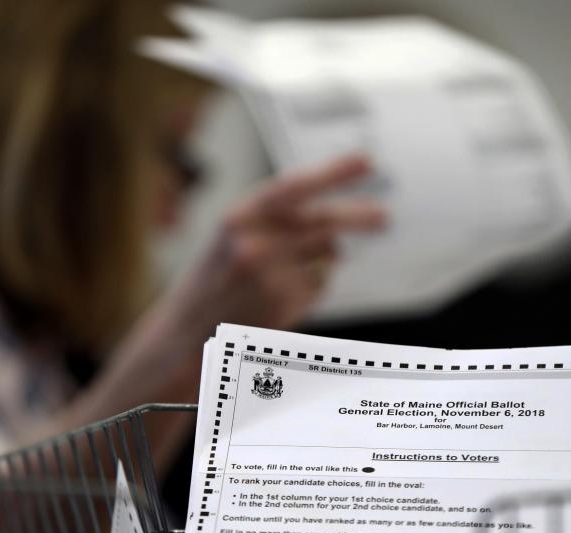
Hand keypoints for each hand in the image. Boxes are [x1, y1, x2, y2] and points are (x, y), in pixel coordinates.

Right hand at [169, 154, 384, 330]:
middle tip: (383, 218)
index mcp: (239, 215)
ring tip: (282, 277)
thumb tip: (335, 224)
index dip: (334, 172)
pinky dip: (312, 288)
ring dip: (320, 261)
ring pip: (327, 255)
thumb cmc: (214, 281)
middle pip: (326, 222)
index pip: (295, 185)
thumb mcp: (232, 235)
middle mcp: (255, 241)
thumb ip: (274, 220)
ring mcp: (272, 274)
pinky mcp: (286, 302)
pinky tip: (281, 298)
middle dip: (360, 217)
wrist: (187, 332)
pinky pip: (320, 284)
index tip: (364, 162)